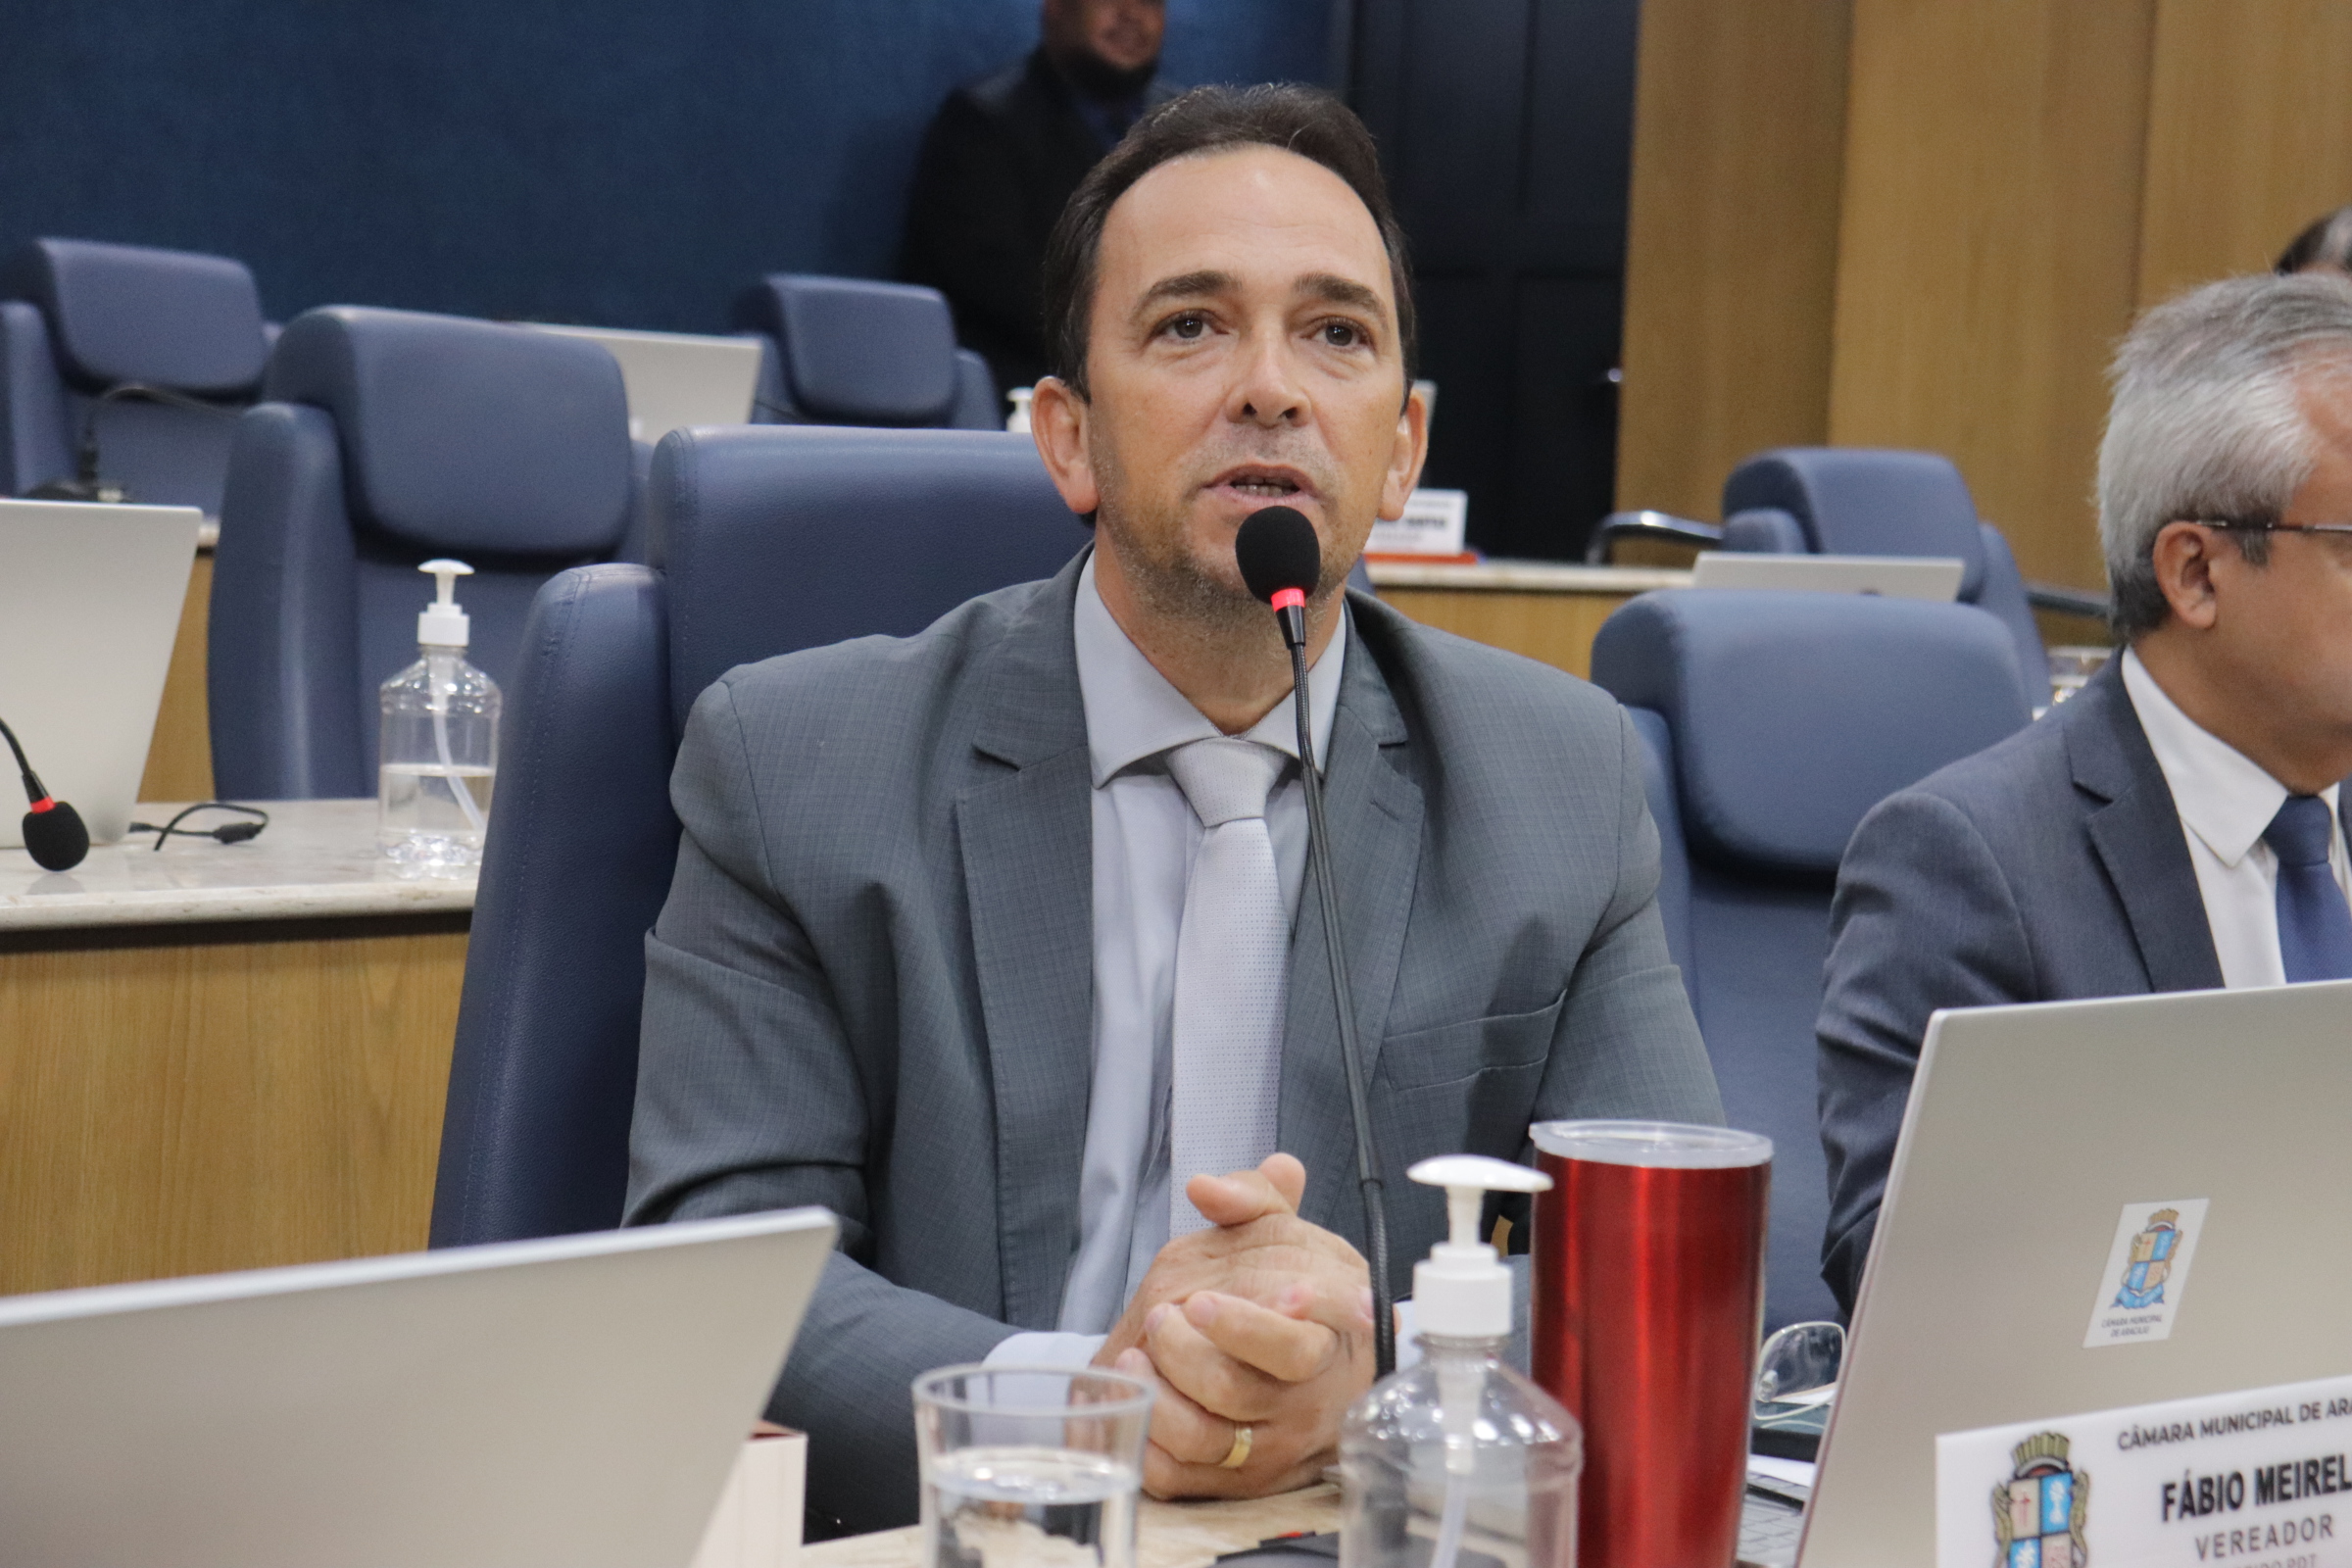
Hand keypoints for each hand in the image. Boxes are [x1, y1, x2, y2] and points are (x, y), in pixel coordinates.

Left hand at [1092, 1155, 1374, 1498]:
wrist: (1317, 1375)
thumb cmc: (1296, 1299)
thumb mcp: (1288, 1237)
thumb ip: (1254, 1200)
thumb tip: (1206, 1187)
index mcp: (1324, 1342)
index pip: (1297, 1345)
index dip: (1253, 1327)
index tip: (1201, 1302)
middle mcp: (1299, 1401)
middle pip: (1238, 1388)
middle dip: (1188, 1350)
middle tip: (1165, 1312)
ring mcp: (1266, 1445)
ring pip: (1205, 1436)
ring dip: (1161, 1394)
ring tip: (1138, 1354)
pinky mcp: (1232, 1479)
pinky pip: (1181, 1476)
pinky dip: (1150, 1441)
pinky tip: (1138, 1397)